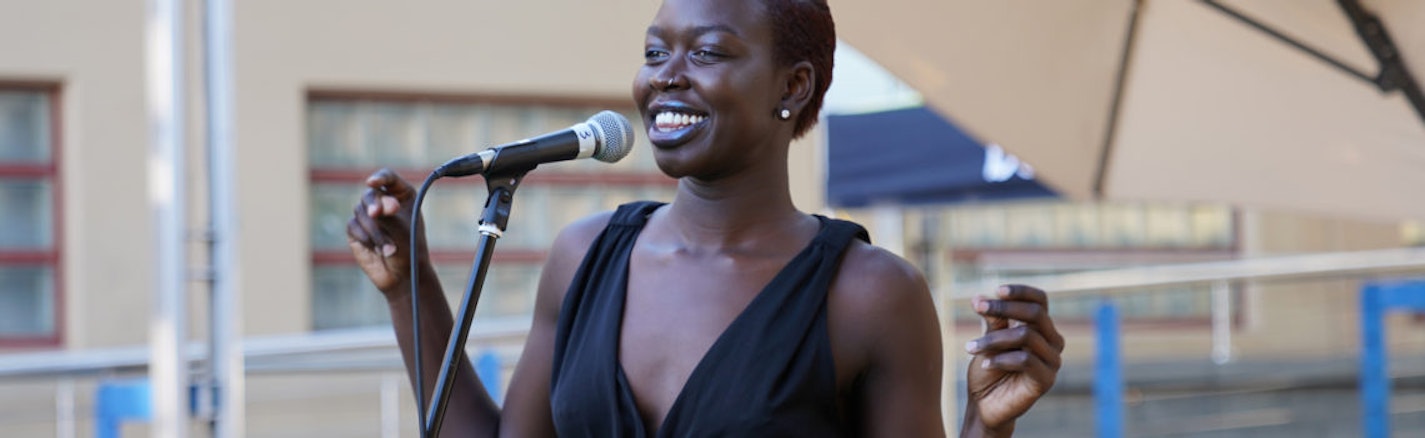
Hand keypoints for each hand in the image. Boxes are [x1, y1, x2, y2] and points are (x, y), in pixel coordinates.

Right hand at [346, 168, 428, 295]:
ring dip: (374, 231)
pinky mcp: (356, 229)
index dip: (380, 178)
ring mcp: (368, 215)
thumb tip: (375, 207)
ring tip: (389, 248)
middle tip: (376, 214)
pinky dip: (365, 237)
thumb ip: (388, 215)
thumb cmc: (409, 249)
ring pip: (361, 212)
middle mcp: (384, 201)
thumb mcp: (402, 229)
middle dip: (373, 205)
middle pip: (370, 194)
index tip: (372, 183)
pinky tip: (376, 249)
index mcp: (401, 195)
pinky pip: (353, 225)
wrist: (402, 275)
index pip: (388, 178)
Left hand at [962, 284, 1063, 435]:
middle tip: (978, 308)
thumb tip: (979, 297)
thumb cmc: (988, 369)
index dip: (1021, 292)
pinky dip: (1001, 359)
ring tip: (970, 348)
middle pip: (1035, 313)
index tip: (996, 290)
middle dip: (1004, 308)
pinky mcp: (1046, 380)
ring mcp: (1052, 361)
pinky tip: (984, 364)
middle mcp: (1052, 341)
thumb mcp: (988, 340)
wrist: (985, 404)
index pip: (1040, 300)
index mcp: (1041, 327)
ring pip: (1026, 336)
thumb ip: (991, 321)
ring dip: (993, 339)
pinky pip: (1026, 360)